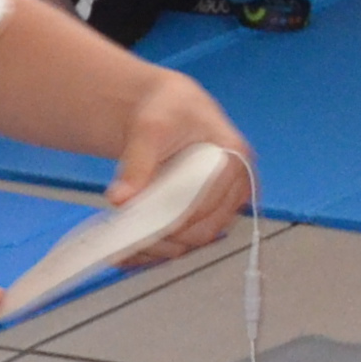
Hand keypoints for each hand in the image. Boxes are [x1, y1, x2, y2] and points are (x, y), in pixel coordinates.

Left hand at [107, 76, 253, 265]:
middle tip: (126, 242)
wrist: (168, 108)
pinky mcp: (212, 213)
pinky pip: (189, 239)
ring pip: (197, 240)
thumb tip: (120, 200)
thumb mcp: (149, 128)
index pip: (206, 204)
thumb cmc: (167, 110)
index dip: (171, 222)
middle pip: (204, 229)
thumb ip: (137, 164)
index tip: (137, 230)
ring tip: (124, 249)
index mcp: (234, 157)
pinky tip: (132, 253)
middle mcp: (239, 184)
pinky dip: (161, 249)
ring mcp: (227, 202)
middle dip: (165, 240)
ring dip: (161, 249)